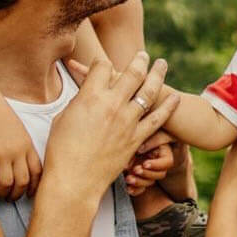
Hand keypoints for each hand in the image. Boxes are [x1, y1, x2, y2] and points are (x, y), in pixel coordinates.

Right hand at [0, 79, 41, 200]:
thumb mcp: (16, 128)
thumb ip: (20, 144)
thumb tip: (19, 160)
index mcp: (27, 144)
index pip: (37, 171)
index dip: (35, 186)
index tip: (30, 194)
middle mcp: (17, 151)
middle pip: (23, 181)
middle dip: (19, 193)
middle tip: (12, 199)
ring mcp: (2, 154)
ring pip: (6, 184)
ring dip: (3, 193)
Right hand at [45, 52, 177, 205]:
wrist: (74, 181)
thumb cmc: (61, 151)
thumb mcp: (63, 118)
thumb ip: (80, 101)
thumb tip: (87, 94)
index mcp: (89, 97)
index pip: (102, 67)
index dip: (103, 62)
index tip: (105, 63)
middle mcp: (112, 105)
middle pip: (131, 73)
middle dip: (139, 60)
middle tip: (144, 55)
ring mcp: (127, 121)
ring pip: (148, 91)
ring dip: (157, 75)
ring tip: (162, 65)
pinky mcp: (136, 138)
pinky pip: (157, 119)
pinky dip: (168, 107)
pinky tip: (175, 98)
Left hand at [125, 132, 173, 195]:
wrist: (133, 134)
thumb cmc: (141, 129)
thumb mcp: (147, 133)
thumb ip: (148, 139)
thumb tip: (140, 150)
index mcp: (164, 151)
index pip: (167, 162)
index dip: (156, 165)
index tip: (145, 164)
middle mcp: (158, 162)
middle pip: (160, 174)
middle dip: (146, 174)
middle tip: (135, 170)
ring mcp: (150, 170)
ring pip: (150, 182)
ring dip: (139, 182)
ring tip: (128, 178)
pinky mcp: (142, 177)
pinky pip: (142, 188)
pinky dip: (135, 190)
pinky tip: (128, 188)